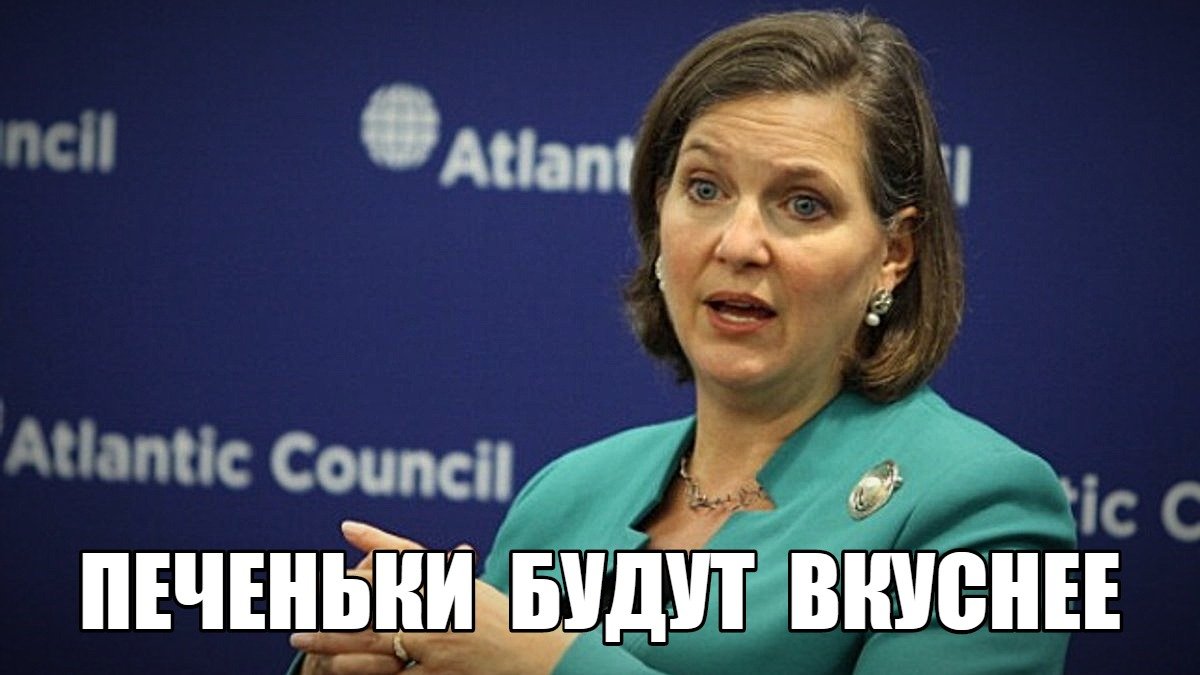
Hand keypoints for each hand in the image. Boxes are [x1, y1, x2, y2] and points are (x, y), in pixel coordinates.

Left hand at [290, 521, 576, 674]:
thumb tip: (385, 538)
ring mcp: (439, 647)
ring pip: (373, 643)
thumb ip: (432, 569)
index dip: (376, 544)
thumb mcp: (472, 592)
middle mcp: (445, 611)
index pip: (410, 559)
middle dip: (333, 603)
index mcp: (455, 586)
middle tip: (298, 608)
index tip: (345, 533)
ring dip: (333, 643)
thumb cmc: (510, 628)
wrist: (545, 664)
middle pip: (378, 602)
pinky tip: (335, 672)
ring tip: (302, 640)